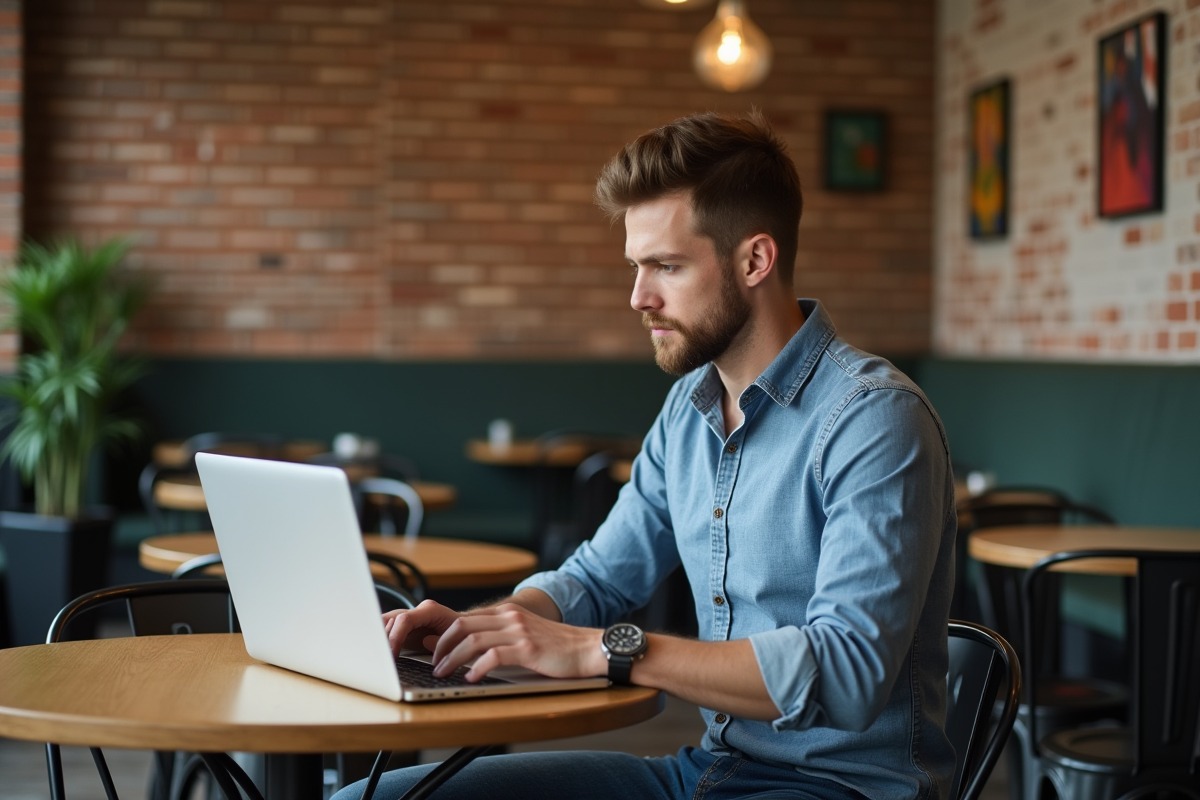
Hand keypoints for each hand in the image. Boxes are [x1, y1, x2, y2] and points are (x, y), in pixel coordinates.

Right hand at [383, 599, 461, 655]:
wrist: (462, 630)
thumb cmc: (460, 635)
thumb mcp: (455, 640)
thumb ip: (441, 641)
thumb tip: (426, 641)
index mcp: (430, 610)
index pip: (404, 620)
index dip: (395, 637)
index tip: (391, 655)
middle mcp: (416, 611)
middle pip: (390, 620)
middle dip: (381, 638)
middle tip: (378, 657)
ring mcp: (408, 616)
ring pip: (384, 622)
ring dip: (378, 639)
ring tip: (375, 656)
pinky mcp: (402, 626)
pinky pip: (386, 628)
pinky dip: (380, 640)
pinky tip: (377, 652)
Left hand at [430, 602, 606, 681]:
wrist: (588, 648)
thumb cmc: (557, 646)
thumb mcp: (526, 633)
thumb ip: (500, 636)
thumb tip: (469, 651)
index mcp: (508, 612)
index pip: (465, 618)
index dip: (444, 635)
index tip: (433, 651)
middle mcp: (510, 617)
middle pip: (462, 626)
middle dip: (442, 646)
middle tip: (435, 664)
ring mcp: (519, 632)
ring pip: (473, 641)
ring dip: (453, 659)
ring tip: (444, 673)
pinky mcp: (528, 649)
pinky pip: (493, 657)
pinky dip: (477, 668)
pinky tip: (471, 678)